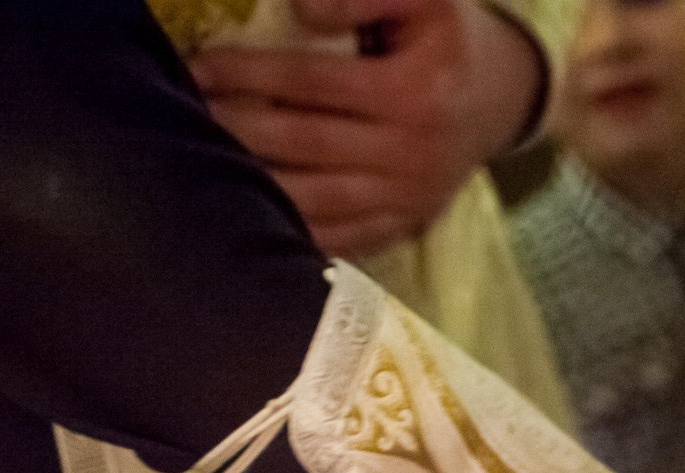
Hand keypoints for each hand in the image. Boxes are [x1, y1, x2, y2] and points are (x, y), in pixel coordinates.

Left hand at [191, 0, 542, 255]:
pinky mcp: (403, 226)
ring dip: (251, 182)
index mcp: (414, 92)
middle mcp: (411, 153)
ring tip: (200, 160)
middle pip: (304, 143)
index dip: (248, 73)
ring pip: (314, 198)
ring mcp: (407, 198)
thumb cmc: (446, 38)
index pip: (312, 81)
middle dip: (235, 128)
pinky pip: (338, 237)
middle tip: (182, 114)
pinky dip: (288, 227)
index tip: (195, 66)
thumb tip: (299, 10)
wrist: (502, 99)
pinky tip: (245, 209)